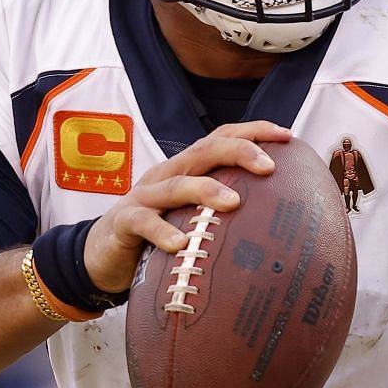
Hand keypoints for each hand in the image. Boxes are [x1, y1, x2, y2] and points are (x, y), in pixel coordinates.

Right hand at [83, 121, 289, 293]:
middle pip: (203, 151)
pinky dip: (162, 232)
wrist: (99, 254)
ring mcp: (144, 196)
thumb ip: (221, 211)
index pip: (220, 139)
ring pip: (176, 184)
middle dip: (238, 152)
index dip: (253, 132)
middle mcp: (166, 175)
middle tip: (269, 166)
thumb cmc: (156, 233)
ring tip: (233, 202)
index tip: (287, 136)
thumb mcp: (190, 215)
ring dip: (206, 190)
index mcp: (185, 169)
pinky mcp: (124, 222)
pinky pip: (144, 223)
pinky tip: (181, 245)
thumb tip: (275, 220)